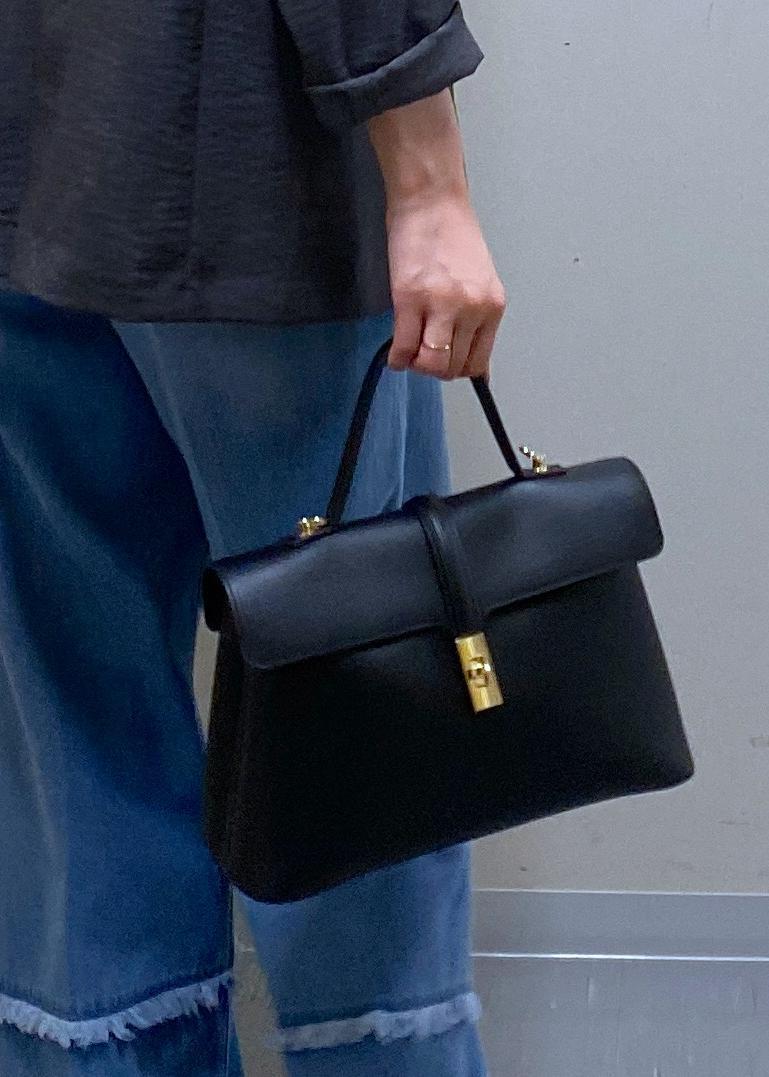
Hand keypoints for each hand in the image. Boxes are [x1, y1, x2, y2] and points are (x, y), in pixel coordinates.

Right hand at [384, 190, 506, 380]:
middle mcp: (472, 310)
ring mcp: (441, 305)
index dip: (456, 369)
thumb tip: (468, 356)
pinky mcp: (409, 299)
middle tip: (421, 356)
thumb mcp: (478, 281)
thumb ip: (475, 318)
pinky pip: (403, 347)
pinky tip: (394, 352)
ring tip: (408, 352)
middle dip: (433, 369)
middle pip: (452, 368)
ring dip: (416, 365)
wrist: (431, 200)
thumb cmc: (451, 234)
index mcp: (491, 307)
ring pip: (431, 363)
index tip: (443, 361)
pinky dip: (396, 357)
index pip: (477, 363)